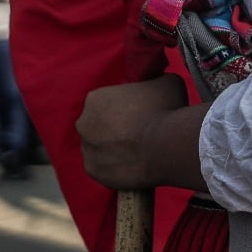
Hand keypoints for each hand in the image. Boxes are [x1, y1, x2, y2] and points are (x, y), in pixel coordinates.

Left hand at [78, 74, 190, 190]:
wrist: (167, 147)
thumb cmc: (166, 110)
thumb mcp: (167, 82)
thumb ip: (155, 81)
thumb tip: (156, 84)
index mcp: (96, 98)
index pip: (109, 100)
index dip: (127, 106)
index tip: (143, 112)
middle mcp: (84, 123)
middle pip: (100, 124)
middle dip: (117, 127)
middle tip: (142, 132)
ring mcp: (87, 149)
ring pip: (101, 147)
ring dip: (116, 148)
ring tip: (142, 151)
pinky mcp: (94, 171)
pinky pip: (105, 167)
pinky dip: (118, 167)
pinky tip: (137, 164)